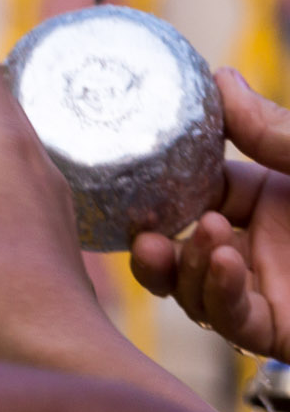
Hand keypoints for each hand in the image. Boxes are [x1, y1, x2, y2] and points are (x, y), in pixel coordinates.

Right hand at [131, 68, 289, 356]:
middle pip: (179, 248)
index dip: (161, 189)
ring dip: (182, 268)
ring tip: (204, 239)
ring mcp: (267, 291)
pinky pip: (231, 321)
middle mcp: (259, 246)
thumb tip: (218, 79)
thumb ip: (274, 132)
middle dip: (152, 244)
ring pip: (191, 289)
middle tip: (143, 232)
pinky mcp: (280, 332)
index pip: (196, 192)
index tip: (136, 176)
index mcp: (268, 198)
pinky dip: (217, 295)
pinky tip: (225, 262)